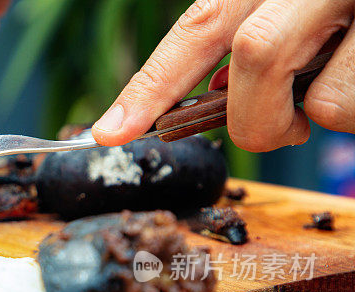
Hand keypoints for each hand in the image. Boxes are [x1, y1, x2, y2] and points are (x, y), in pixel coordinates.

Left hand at [91, 0, 354, 151]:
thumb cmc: (350, 1)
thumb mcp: (297, 1)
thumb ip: (255, 32)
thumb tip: (218, 90)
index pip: (198, 27)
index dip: (150, 85)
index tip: (109, 132)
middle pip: (256, 58)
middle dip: (256, 119)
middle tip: (279, 126)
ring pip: (324, 103)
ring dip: (326, 117)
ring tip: (350, 80)